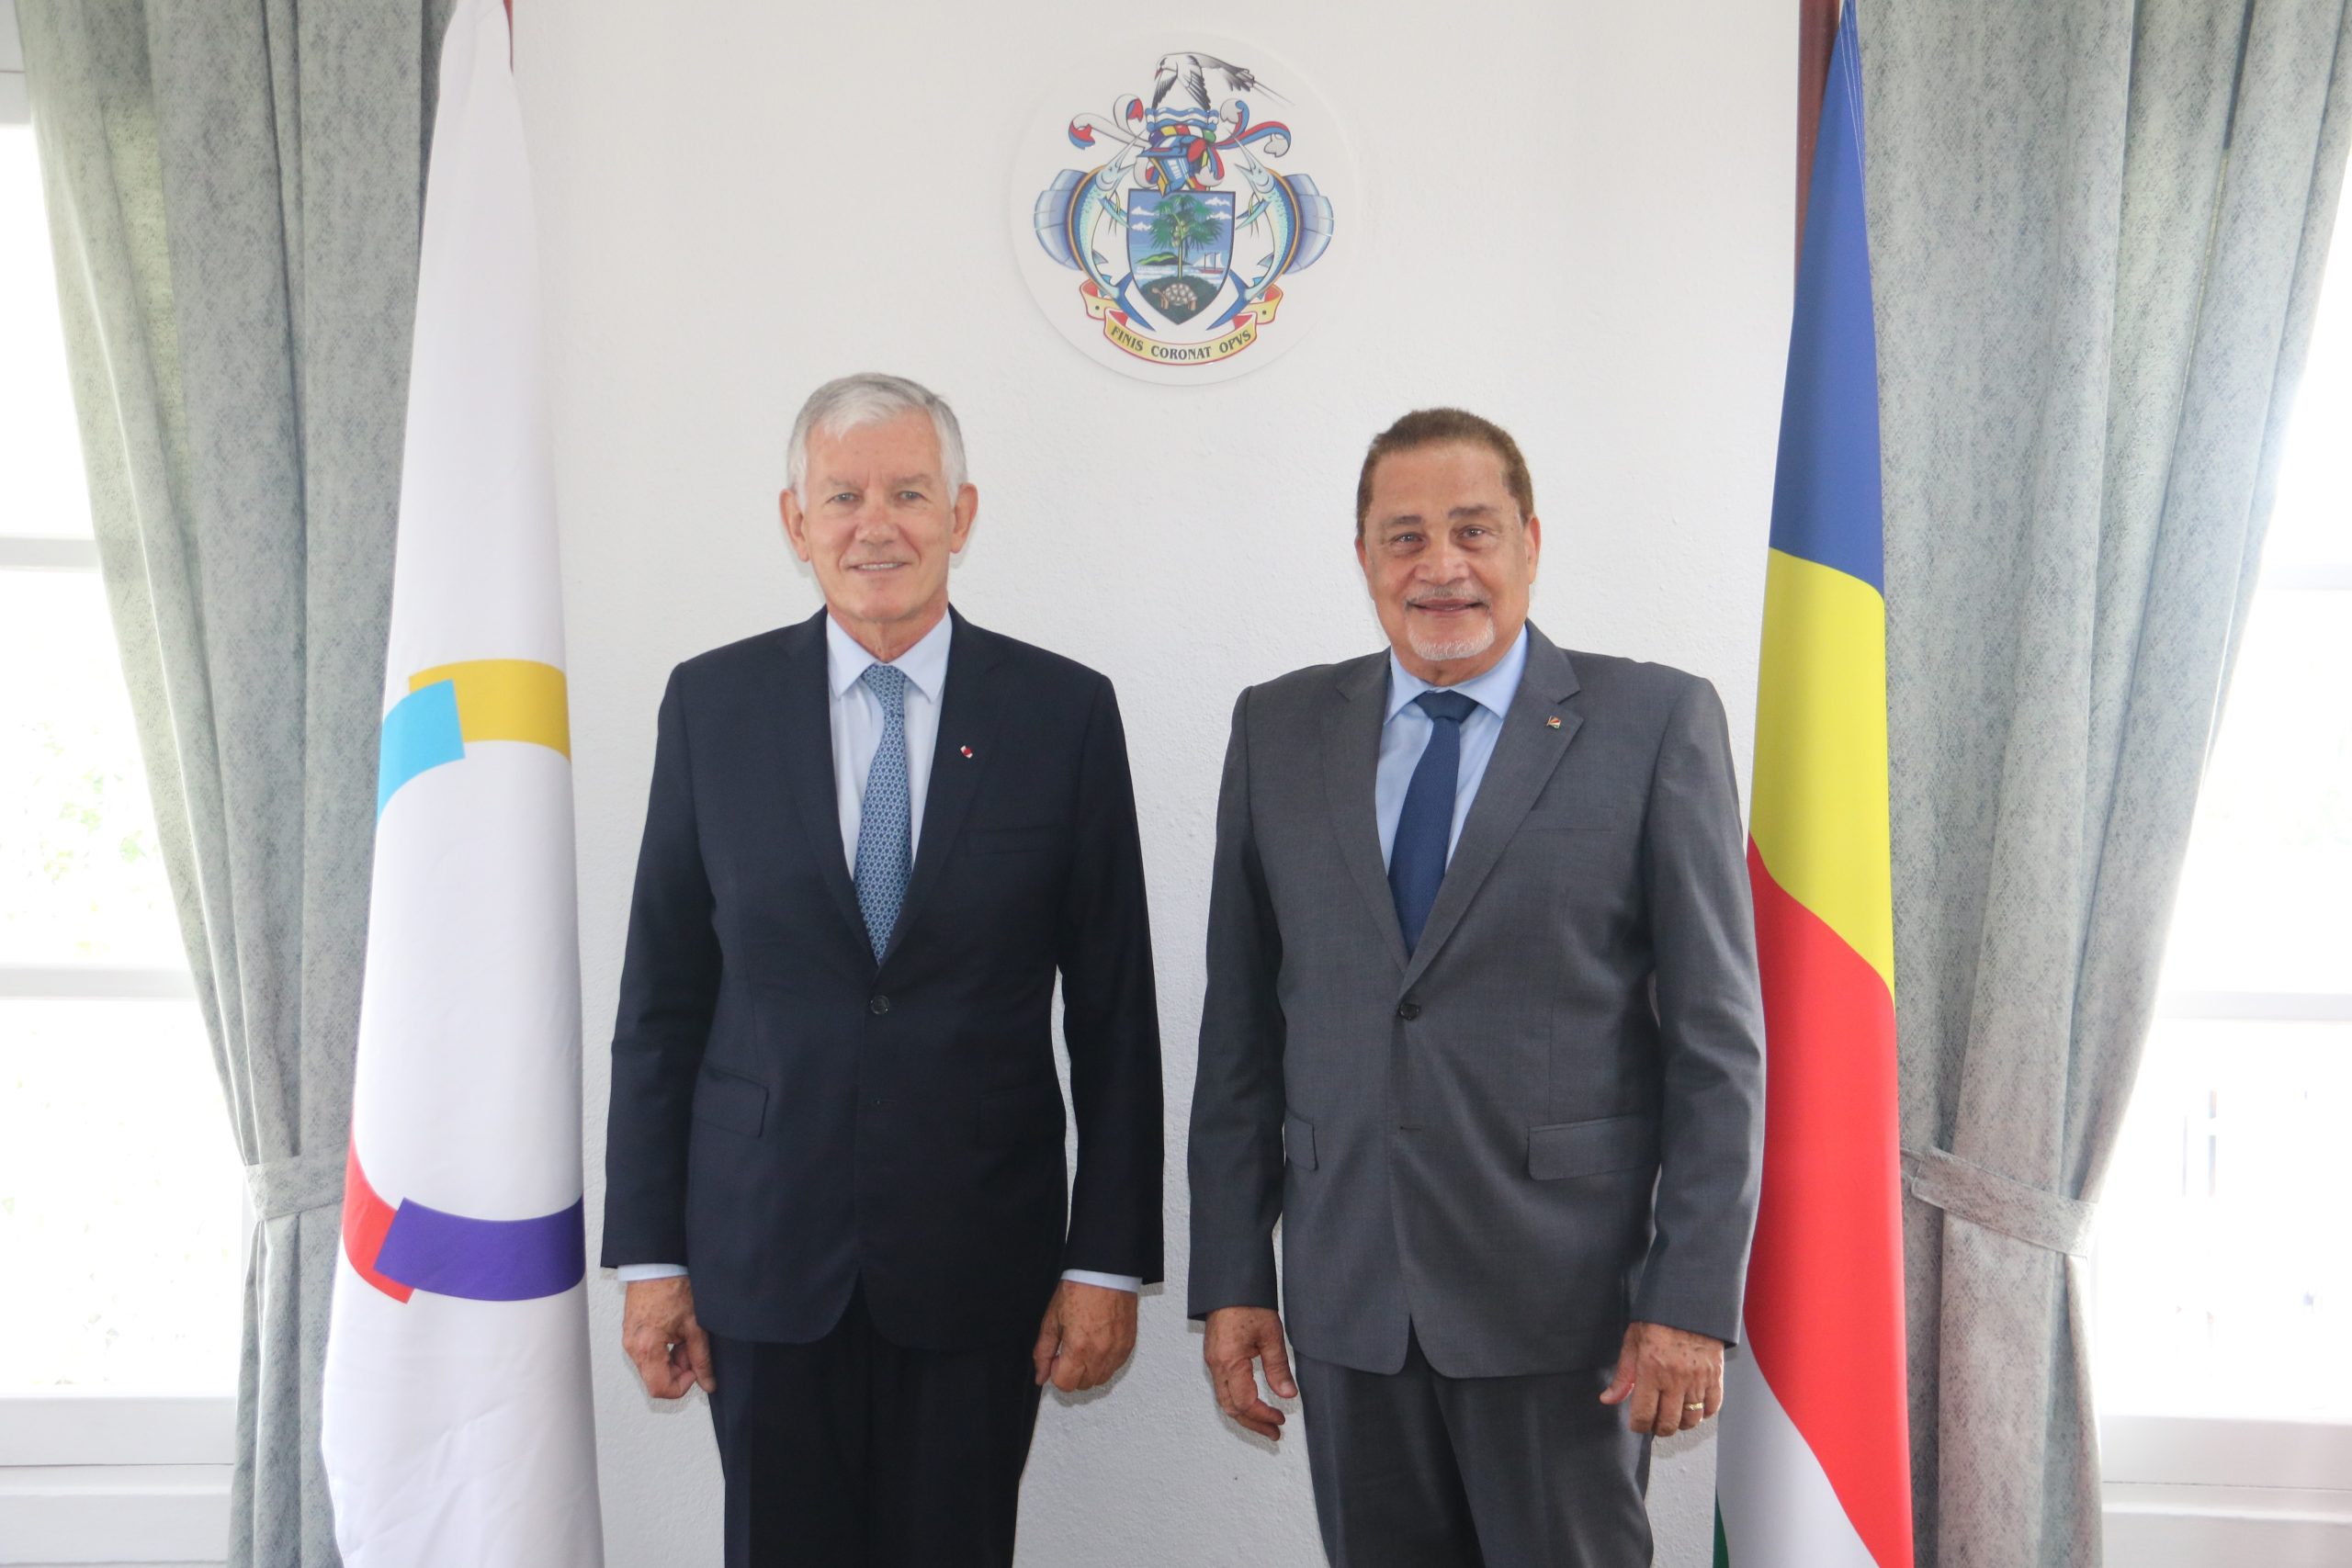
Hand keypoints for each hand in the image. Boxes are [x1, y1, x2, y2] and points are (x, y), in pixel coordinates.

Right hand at [622, 1275, 715, 1398]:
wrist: (656, 1264)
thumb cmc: (672, 1287)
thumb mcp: (695, 1326)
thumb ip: (702, 1358)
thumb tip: (708, 1382)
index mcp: (646, 1348)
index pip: (660, 1389)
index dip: (682, 1386)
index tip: (696, 1371)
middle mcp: (632, 1347)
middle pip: (656, 1379)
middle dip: (679, 1370)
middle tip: (693, 1349)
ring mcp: (630, 1340)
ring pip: (653, 1367)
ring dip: (673, 1359)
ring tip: (686, 1336)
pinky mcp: (632, 1334)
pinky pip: (648, 1354)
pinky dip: (665, 1350)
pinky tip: (676, 1333)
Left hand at [1031, 1280, 1137, 1392]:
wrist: (1105, 1272)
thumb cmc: (1080, 1289)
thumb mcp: (1051, 1319)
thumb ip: (1043, 1351)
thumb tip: (1040, 1374)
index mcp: (1077, 1348)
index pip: (1064, 1384)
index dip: (1056, 1372)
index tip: (1056, 1358)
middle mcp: (1100, 1353)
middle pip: (1082, 1384)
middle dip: (1072, 1373)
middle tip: (1069, 1350)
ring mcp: (1116, 1350)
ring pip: (1100, 1379)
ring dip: (1089, 1370)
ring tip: (1085, 1347)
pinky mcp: (1128, 1345)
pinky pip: (1115, 1367)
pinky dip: (1105, 1362)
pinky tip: (1098, 1344)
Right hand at [1203, 1305, 1296, 1440]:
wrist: (1230, 1285)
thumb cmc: (1248, 1304)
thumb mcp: (1271, 1335)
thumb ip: (1278, 1367)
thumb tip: (1288, 1394)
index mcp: (1230, 1361)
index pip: (1245, 1403)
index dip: (1264, 1416)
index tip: (1280, 1419)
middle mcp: (1216, 1365)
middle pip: (1231, 1408)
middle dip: (1253, 1423)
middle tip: (1274, 1431)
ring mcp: (1212, 1362)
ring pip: (1225, 1400)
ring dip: (1245, 1414)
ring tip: (1266, 1422)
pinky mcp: (1214, 1357)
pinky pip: (1223, 1388)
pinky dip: (1238, 1401)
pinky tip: (1253, 1403)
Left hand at [1600, 1320, 1722, 1436]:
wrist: (1689, 1301)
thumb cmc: (1658, 1319)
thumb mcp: (1632, 1343)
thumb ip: (1623, 1376)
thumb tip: (1608, 1399)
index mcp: (1651, 1370)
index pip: (1643, 1415)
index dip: (1638, 1426)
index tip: (1636, 1424)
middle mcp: (1675, 1379)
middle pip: (1668, 1424)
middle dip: (1657, 1428)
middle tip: (1654, 1421)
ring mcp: (1698, 1379)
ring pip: (1691, 1420)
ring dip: (1680, 1423)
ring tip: (1672, 1414)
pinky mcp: (1715, 1376)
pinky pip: (1712, 1408)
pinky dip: (1703, 1413)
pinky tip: (1692, 1405)